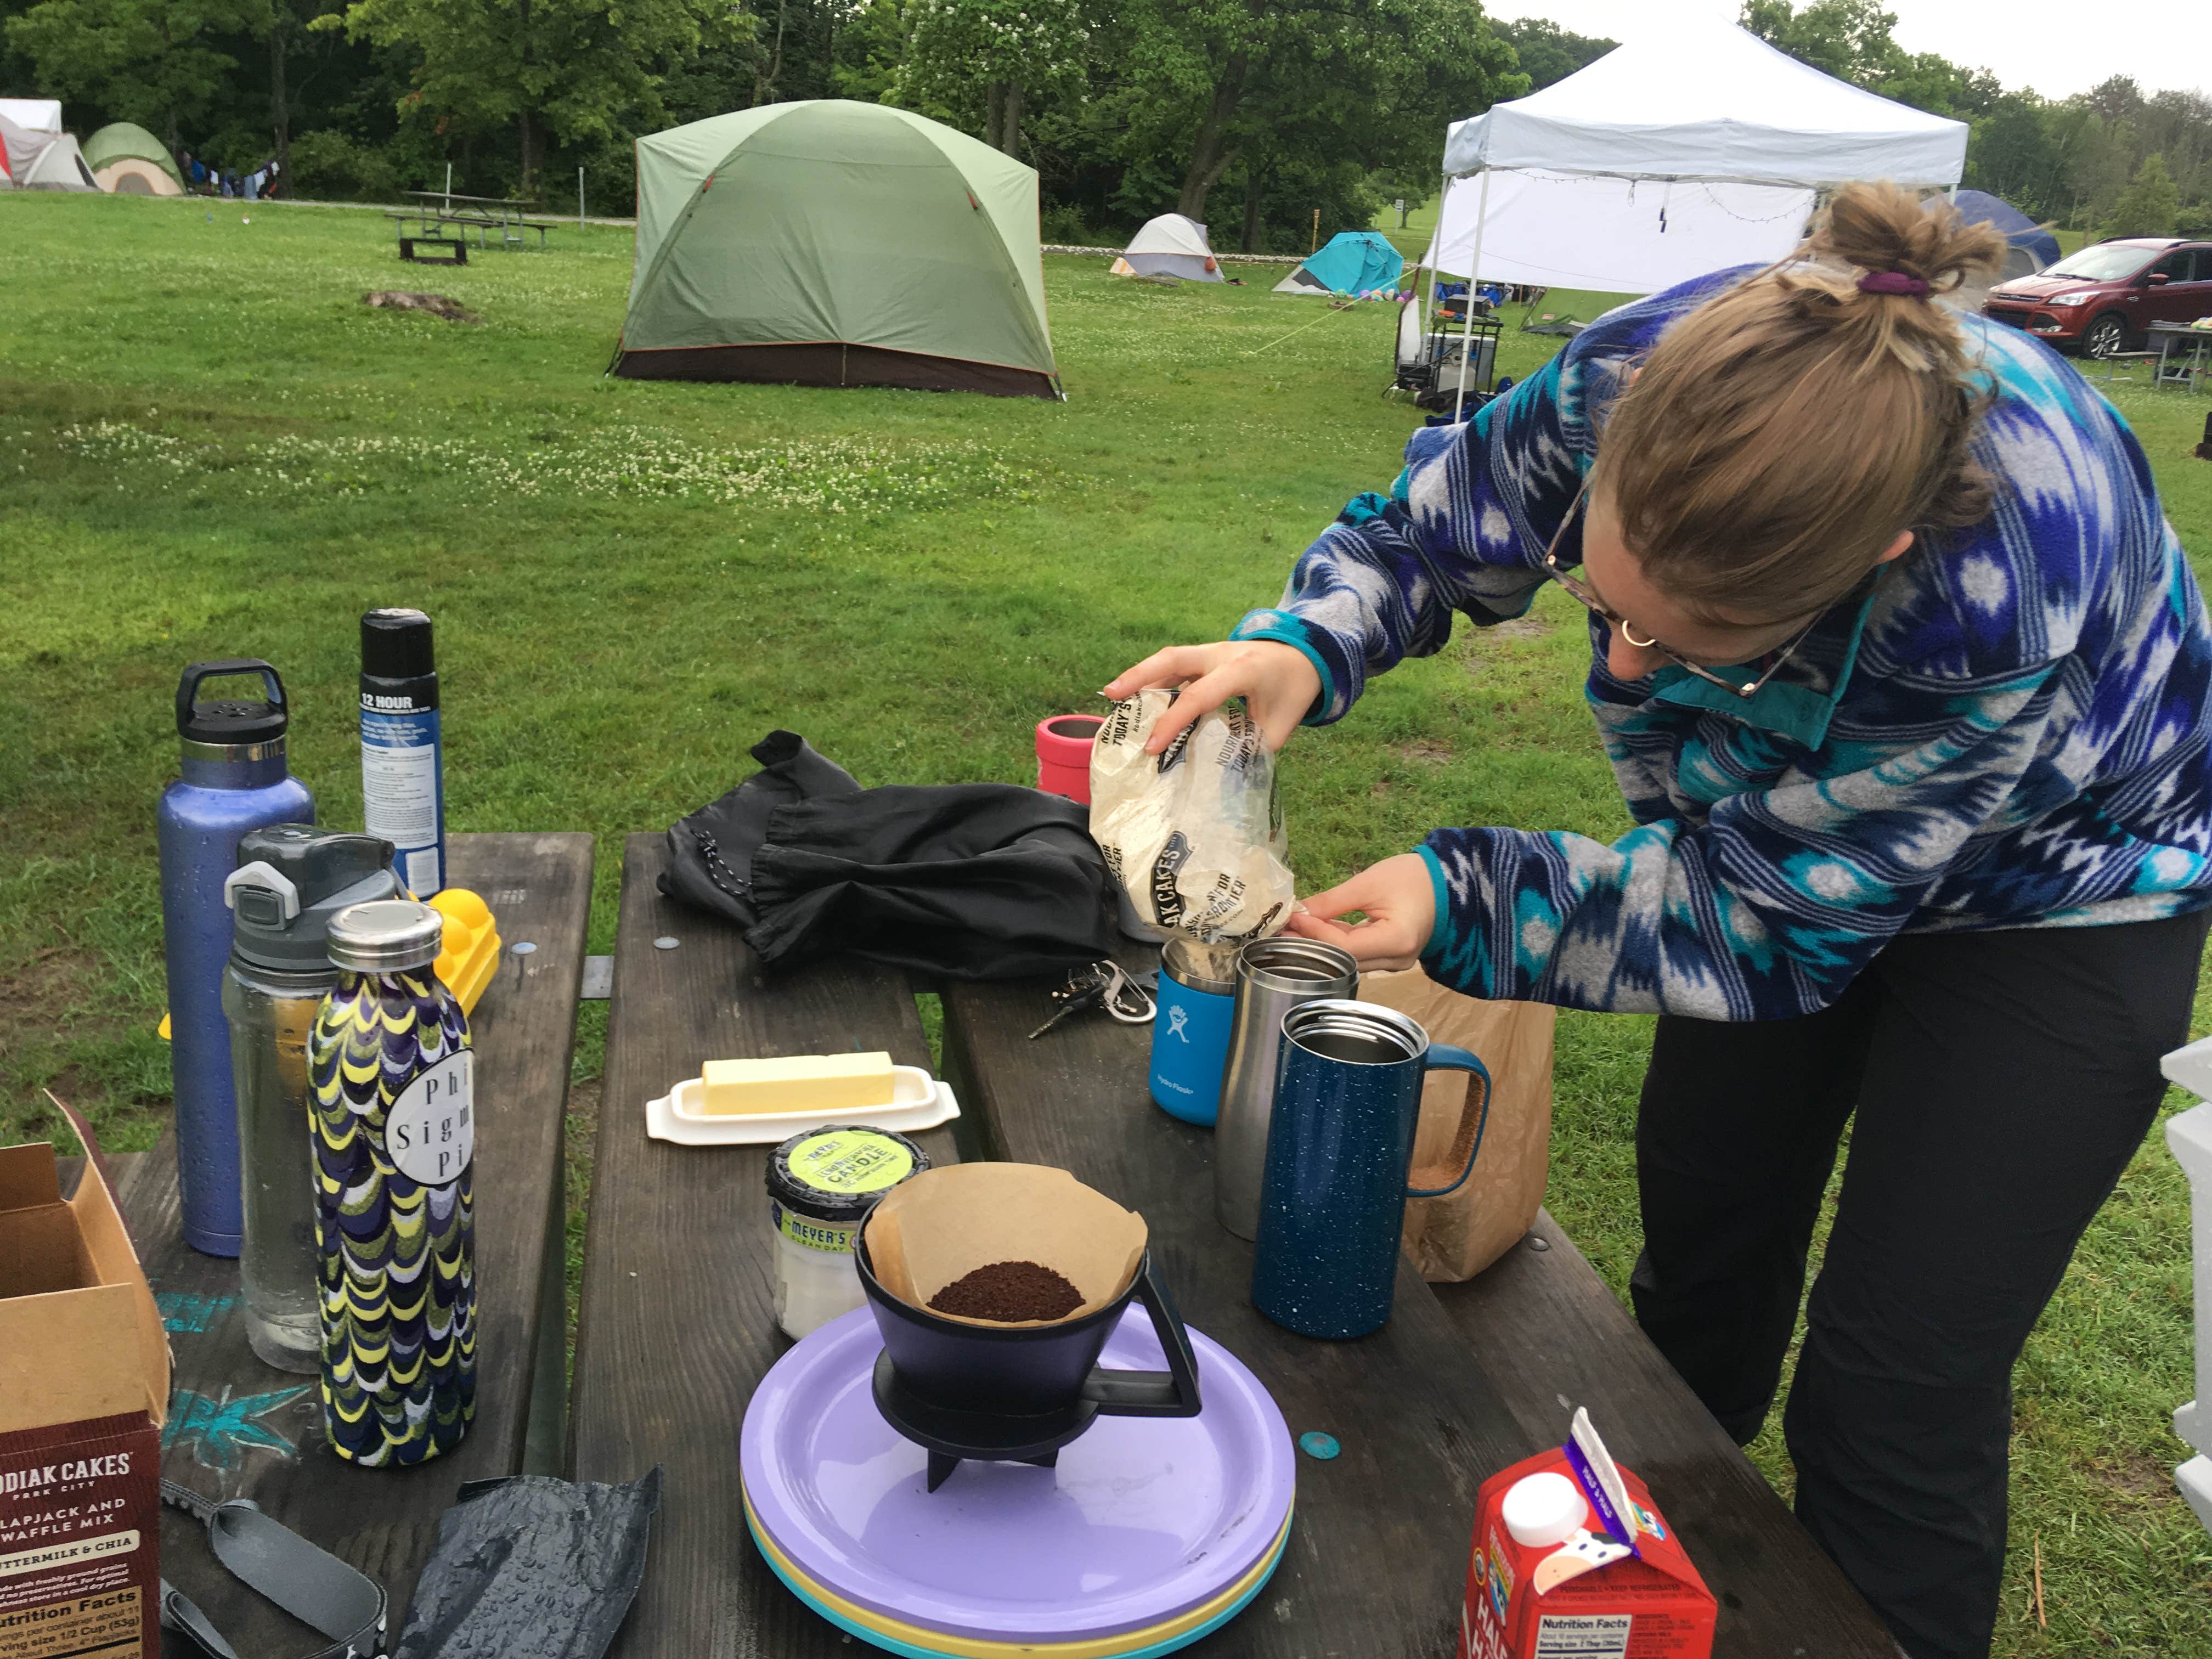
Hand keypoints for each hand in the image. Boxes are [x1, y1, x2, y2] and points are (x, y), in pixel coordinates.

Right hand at [1103, 640, 1319, 754]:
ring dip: (1140, 675)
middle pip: (1172, 658)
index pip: (1198, 696)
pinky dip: (1155, 678)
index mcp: (1242, 670)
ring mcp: (1212, 651)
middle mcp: (1221, 654)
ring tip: (1113, 695)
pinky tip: (1139, 697)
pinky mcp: (1207, 655)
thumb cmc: (1293, 690)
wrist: (1308, 654)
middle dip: (1139, 676)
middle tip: (1110, 695)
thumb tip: (1222, 776)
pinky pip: (1176, 664)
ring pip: (1169, 658)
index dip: (1173, 721)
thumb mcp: (1280, 726)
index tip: (1152, 748)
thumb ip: (1251, 748)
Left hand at [1283, 853, 1435, 971]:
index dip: (1314, 934)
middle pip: (1344, 960)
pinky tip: (1314, 934)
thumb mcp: (1368, 883)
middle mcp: (1397, 960)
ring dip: (1321, 946)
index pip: (1344, 946)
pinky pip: (1357, 956)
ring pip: (1348, 961)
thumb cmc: (1412, 877)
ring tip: (1291, 932)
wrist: (1445, 882)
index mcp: (1397, 941)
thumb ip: (1332, 902)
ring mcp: (1395, 963)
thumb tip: (1298, 912)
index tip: (1291, 918)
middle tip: (1280, 931)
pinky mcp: (1390, 958)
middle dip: (1311, 944)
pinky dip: (1336, 945)